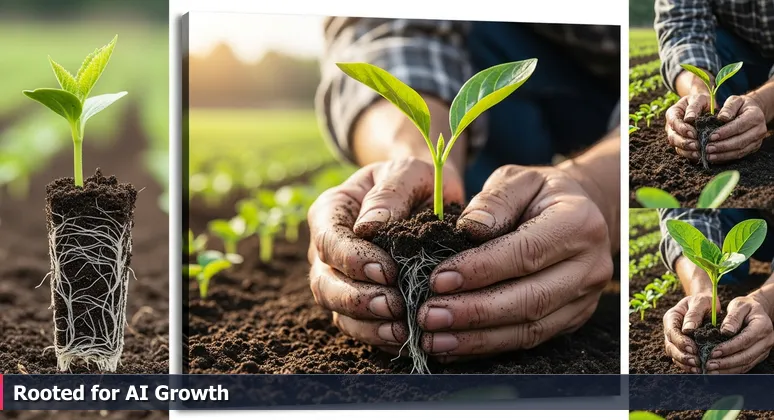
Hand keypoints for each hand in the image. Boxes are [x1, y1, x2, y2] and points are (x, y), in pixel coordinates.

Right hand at [307, 157, 463, 353]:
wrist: (424, 195)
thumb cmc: (413, 180)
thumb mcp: (407, 172)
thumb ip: (389, 194)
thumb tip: (369, 228)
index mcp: (331, 211)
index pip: (329, 240)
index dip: (352, 260)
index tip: (386, 271)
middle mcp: (326, 248)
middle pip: (325, 282)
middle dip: (357, 299)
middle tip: (393, 305)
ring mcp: (338, 277)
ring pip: (337, 310)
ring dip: (367, 324)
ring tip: (402, 328)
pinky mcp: (357, 301)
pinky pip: (359, 326)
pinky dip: (379, 335)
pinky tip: (405, 337)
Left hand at [415, 164, 612, 357]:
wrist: (580, 214)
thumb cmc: (538, 194)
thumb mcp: (517, 179)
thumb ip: (495, 199)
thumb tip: (470, 229)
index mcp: (578, 224)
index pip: (526, 253)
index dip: (480, 270)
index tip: (439, 279)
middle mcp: (589, 266)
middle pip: (529, 300)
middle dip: (473, 312)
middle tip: (428, 316)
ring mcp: (584, 299)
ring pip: (529, 330)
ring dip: (476, 339)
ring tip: (433, 339)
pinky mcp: (571, 320)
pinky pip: (528, 341)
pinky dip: (487, 347)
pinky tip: (452, 347)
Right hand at [662, 293, 718, 372]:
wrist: (707, 304)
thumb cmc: (704, 301)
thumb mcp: (701, 302)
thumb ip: (694, 314)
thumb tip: (688, 330)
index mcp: (672, 317)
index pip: (672, 332)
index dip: (681, 342)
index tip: (694, 349)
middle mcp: (670, 329)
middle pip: (670, 346)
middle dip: (682, 355)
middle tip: (697, 361)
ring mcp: (675, 339)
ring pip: (674, 354)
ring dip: (685, 363)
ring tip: (698, 368)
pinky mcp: (682, 347)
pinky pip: (681, 358)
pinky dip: (688, 365)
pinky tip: (699, 369)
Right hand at [664, 93, 711, 160]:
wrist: (703, 105)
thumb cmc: (701, 101)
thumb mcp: (699, 99)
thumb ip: (694, 107)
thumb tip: (689, 118)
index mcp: (673, 113)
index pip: (674, 122)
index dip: (682, 129)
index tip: (694, 133)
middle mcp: (671, 126)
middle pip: (673, 137)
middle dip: (684, 142)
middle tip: (696, 145)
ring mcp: (675, 135)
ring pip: (676, 145)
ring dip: (687, 150)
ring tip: (698, 152)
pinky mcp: (681, 142)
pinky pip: (682, 151)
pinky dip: (690, 154)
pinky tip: (699, 155)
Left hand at [704, 296, 773, 373]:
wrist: (757, 310)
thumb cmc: (746, 307)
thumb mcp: (739, 305)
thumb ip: (732, 317)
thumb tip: (725, 331)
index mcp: (762, 326)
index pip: (745, 340)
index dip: (729, 348)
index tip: (713, 352)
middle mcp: (766, 340)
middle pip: (746, 356)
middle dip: (726, 362)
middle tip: (709, 365)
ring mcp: (764, 350)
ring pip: (746, 363)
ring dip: (728, 369)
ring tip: (711, 371)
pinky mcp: (759, 355)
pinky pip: (746, 365)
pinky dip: (732, 370)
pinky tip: (719, 371)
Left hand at [705, 95, 766, 162]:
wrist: (752, 112)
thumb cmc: (740, 106)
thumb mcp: (735, 100)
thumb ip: (728, 107)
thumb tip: (722, 117)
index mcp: (755, 116)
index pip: (739, 126)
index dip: (725, 132)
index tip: (711, 136)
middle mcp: (759, 130)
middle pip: (740, 141)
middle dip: (722, 146)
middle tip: (707, 148)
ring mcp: (757, 141)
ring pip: (740, 151)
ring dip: (723, 155)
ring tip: (709, 156)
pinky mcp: (753, 148)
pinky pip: (739, 155)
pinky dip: (726, 158)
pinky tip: (715, 158)